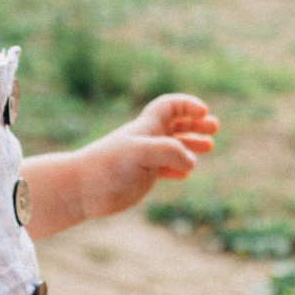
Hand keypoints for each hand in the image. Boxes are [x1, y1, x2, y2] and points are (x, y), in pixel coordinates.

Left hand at [72, 94, 218, 219]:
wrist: (80, 188)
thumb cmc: (106, 167)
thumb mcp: (139, 154)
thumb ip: (167, 152)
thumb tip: (192, 162)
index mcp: (146, 128)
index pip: (170, 106)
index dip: (188, 106)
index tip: (204, 113)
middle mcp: (147, 140)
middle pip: (176, 124)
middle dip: (196, 123)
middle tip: (214, 129)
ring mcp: (145, 159)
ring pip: (173, 146)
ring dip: (191, 144)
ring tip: (209, 147)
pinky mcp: (141, 178)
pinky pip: (164, 169)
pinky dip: (177, 169)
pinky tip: (185, 174)